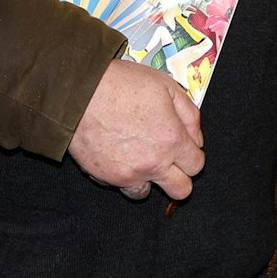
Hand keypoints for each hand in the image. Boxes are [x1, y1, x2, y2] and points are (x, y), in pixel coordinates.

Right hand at [68, 59, 203, 199]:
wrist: (80, 92)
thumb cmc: (121, 84)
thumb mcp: (166, 86)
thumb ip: (189, 115)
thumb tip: (196, 138)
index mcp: (171, 140)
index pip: (196, 165)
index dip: (192, 156)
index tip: (184, 149)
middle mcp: (153, 163)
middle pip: (181, 190)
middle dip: (179, 178)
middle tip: (168, 162)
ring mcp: (128, 174)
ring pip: (147, 193)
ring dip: (147, 179)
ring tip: (137, 157)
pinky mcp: (105, 178)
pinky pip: (119, 185)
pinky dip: (120, 174)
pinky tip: (115, 153)